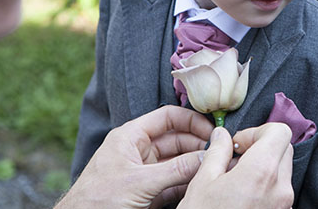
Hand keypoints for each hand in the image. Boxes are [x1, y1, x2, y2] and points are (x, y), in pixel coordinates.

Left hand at [55, 105, 212, 208]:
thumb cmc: (97, 200)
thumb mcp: (139, 183)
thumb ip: (174, 170)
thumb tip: (205, 157)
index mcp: (131, 136)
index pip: (168, 118)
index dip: (192, 121)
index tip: (212, 132)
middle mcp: (139, 150)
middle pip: (176, 139)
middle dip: (198, 145)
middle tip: (220, 153)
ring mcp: (144, 172)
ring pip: (177, 162)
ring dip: (195, 164)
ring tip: (216, 167)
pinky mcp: (148, 192)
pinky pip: (174, 182)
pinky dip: (188, 182)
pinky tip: (201, 183)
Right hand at [177, 123, 293, 208]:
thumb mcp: (202, 182)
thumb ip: (217, 152)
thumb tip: (222, 135)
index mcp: (262, 172)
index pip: (280, 131)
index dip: (258, 131)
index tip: (239, 143)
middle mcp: (280, 189)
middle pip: (283, 149)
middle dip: (261, 147)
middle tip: (235, 160)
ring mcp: (284, 206)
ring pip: (282, 170)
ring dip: (262, 167)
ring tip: (234, 181)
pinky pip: (279, 191)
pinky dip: (264, 185)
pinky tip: (240, 196)